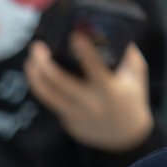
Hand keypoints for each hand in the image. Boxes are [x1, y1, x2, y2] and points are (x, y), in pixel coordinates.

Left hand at [26, 34, 153, 151]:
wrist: (124, 134)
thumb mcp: (136, 74)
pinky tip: (38, 74)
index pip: (95, 68)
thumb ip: (127, 54)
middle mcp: (90, 103)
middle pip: (59, 82)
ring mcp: (76, 114)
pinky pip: (51, 102)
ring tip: (30, 61)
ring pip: (47, 95)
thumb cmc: (131, 96)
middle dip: (44, 63)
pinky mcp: (67, 121)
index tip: (74, 35)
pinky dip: (42, 87)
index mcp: (110, 90)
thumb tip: (113, 32)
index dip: (85, 51)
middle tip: (36, 47)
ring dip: (34, 76)